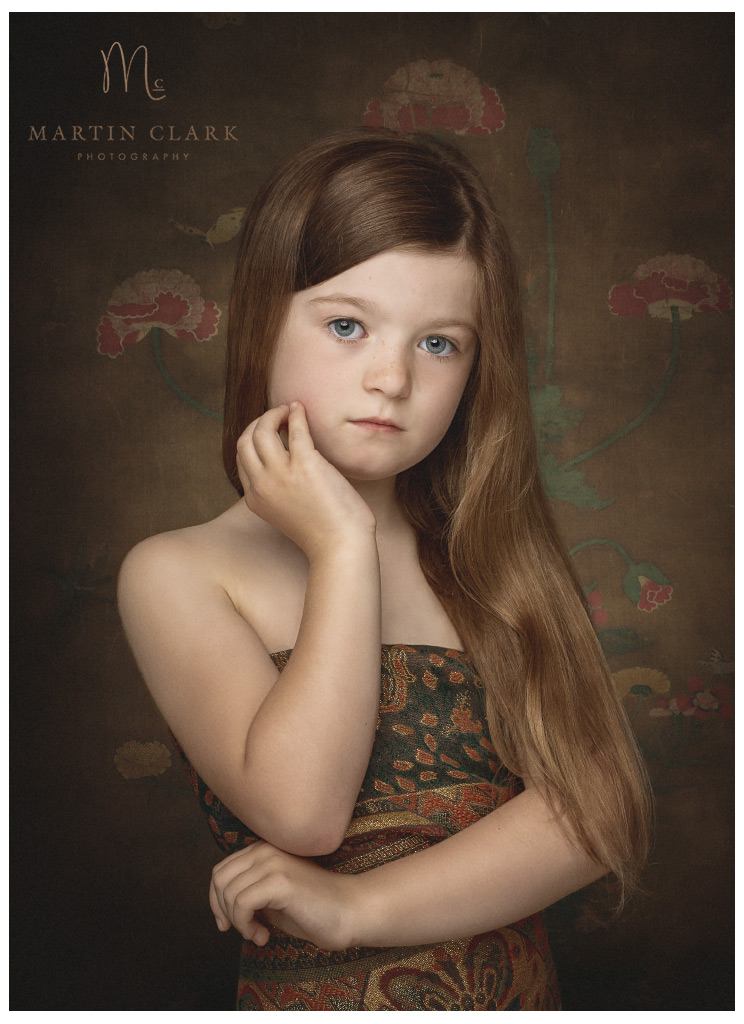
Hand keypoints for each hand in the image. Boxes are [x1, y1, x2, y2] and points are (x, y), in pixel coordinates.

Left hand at [209, 841, 355, 949]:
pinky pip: (242, 903)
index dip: (217, 902)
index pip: (220, 871)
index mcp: (263, 850)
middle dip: (223, 911)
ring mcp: (273, 862)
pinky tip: (264, 936)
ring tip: (259, 934)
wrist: (348, 912)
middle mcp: (265, 850)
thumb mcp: (271, 898)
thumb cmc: (311, 909)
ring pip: (229, 893)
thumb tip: (219, 906)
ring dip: (238, 923)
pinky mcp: (281, 880)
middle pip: (219, 879)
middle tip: (245, 930)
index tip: (229, 925)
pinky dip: (245, 926)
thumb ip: (248, 892)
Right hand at [237, 403, 375, 558]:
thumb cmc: (323, 532)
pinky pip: (295, 429)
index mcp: (255, 499)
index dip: (253, 439)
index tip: (270, 431)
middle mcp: (262, 485)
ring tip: (288, 411)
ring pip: (261, 430)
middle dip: (258, 423)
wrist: (340, 546)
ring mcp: (281, 474)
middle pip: (245, 441)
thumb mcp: (287, 512)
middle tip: (277, 416)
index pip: (242, 459)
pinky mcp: (305, 465)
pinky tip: (301, 410)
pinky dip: (296, 415)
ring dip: (273, 414)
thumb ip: (278, 490)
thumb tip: (285, 461)